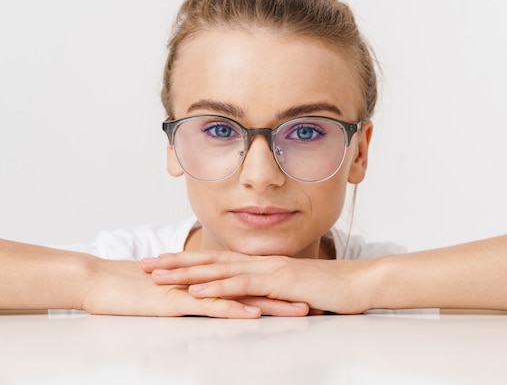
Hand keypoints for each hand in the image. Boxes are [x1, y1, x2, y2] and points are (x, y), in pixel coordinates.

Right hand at [82, 257, 308, 317]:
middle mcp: (207, 280)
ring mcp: (194, 289)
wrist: (100, 282)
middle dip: (287, 295)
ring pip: (241, 295)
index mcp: (209, 278)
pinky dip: (234, 310)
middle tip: (317, 301)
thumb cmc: (135, 290)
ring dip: (271, 303)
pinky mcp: (177, 301)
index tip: (305, 294)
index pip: (251, 282)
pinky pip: (210, 306)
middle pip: (255, 287)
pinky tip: (253, 315)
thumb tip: (217, 301)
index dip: (279, 288)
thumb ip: (197, 294)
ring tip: (300, 310)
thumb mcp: (175, 293)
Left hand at [141, 250, 374, 314]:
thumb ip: (274, 295)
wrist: (360, 283)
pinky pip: (243, 285)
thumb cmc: (331, 290)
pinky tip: (195, 292)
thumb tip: (259, 303)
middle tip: (145, 265)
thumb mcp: (294, 293)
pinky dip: (217, 288)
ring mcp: (271, 270)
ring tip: (158, 276)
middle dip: (176, 263)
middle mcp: (262, 263)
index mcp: (263, 265)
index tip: (163, 263)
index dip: (189, 262)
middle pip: (211, 261)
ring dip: (187, 273)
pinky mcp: (281, 282)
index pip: (219, 261)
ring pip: (220, 270)